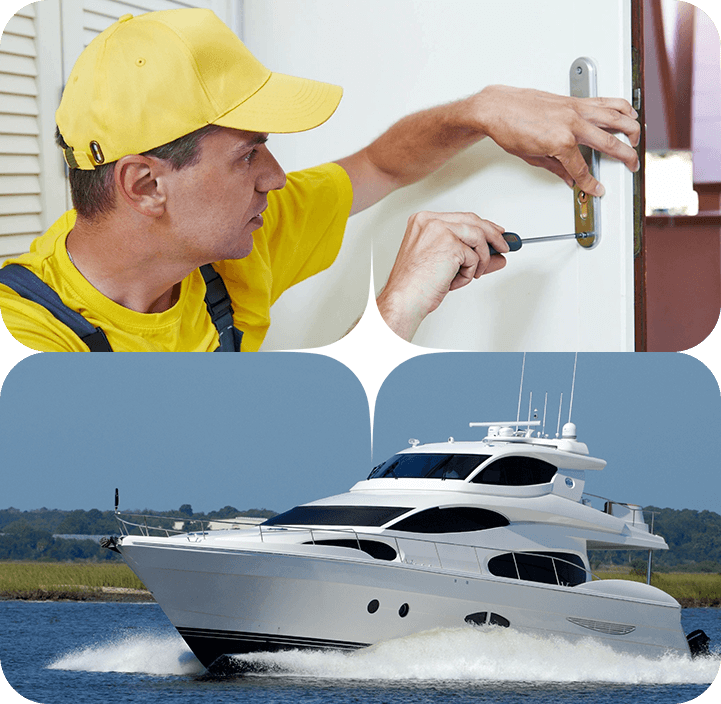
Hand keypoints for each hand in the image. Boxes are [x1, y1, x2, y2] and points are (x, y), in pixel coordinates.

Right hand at [377, 211, 507, 340]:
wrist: (404, 299)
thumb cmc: (416, 286)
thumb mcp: (446, 265)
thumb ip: (471, 255)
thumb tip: (497, 255)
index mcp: (423, 222)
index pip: (461, 218)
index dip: (482, 226)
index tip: (495, 233)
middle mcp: (430, 221)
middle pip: (473, 221)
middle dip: (493, 236)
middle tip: (504, 247)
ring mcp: (439, 230)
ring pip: (478, 237)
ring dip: (481, 260)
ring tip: (470, 275)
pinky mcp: (449, 244)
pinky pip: (474, 257)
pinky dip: (469, 273)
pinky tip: (454, 280)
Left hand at [475, 85, 640, 195]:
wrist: (497, 108)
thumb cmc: (509, 129)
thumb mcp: (532, 158)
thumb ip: (556, 168)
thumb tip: (570, 178)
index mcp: (561, 142)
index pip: (582, 168)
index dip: (590, 183)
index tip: (596, 190)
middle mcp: (572, 123)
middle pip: (609, 142)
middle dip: (625, 157)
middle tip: (632, 165)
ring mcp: (575, 109)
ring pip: (615, 115)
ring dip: (631, 127)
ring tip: (637, 139)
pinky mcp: (573, 100)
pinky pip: (605, 101)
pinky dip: (620, 106)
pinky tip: (627, 113)